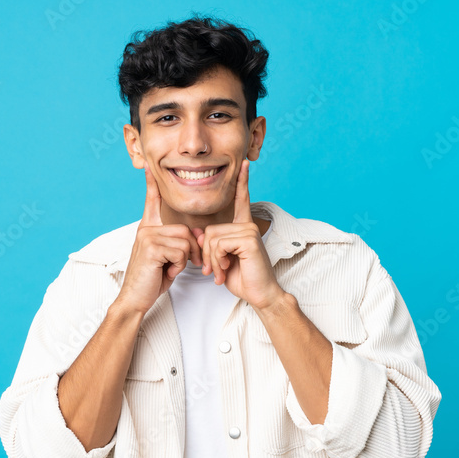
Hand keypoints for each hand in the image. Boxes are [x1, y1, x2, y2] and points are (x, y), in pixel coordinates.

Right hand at [115, 167, 202, 315]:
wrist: (136, 298)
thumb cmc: (152, 279)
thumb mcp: (168, 258)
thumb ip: (178, 243)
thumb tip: (196, 233)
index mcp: (148, 229)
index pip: (151, 202)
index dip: (151, 185)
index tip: (148, 167)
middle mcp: (146, 229)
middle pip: (184, 229)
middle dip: (190, 250)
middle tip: (178, 266)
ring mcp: (147, 237)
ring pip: (184, 241)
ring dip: (183, 260)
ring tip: (169, 269)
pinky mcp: (151, 247)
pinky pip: (180, 252)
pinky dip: (179, 266)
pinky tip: (166, 272)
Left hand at [197, 159, 283, 308]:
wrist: (259, 294)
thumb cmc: (242, 278)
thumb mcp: (221, 259)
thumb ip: (210, 244)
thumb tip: (199, 233)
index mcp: (243, 227)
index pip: (241, 200)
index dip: (242, 182)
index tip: (245, 164)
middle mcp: (247, 225)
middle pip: (210, 230)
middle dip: (207, 254)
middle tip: (215, 270)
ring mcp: (249, 230)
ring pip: (212, 238)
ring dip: (212, 260)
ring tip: (222, 271)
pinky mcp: (248, 239)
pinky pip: (219, 244)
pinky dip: (218, 260)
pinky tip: (227, 268)